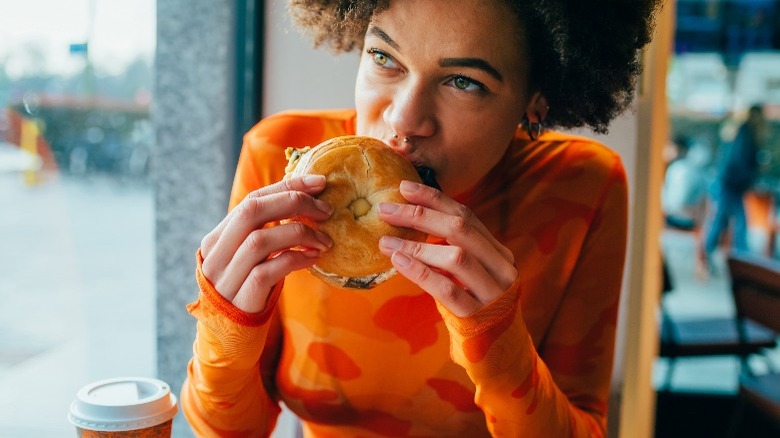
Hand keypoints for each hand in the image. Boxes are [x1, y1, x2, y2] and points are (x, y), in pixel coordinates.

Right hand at [200, 175, 333, 312]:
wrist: (230, 338)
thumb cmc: (248, 291)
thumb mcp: (250, 259)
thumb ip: (265, 232)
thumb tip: (306, 201)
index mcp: (216, 238)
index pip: (252, 200)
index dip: (287, 186)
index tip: (319, 182)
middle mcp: (216, 254)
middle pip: (252, 211)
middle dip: (294, 203)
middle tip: (326, 210)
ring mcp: (226, 276)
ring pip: (261, 240)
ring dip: (300, 234)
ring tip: (326, 240)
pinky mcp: (242, 298)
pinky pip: (271, 269)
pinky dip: (297, 259)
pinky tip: (315, 258)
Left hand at [377, 180, 516, 316]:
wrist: (500, 357)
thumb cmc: (475, 311)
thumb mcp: (468, 277)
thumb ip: (451, 252)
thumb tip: (410, 222)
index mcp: (498, 253)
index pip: (466, 216)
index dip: (434, 199)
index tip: (404, 187)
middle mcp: (501, 268)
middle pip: (460, 229)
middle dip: (421, 214)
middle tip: (386, 209)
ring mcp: (492, 293)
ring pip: (456, 257)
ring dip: (416, 244)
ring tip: (385, 239)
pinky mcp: (478, 317)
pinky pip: (447, 289)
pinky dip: (421, 272)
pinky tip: (399, 261)